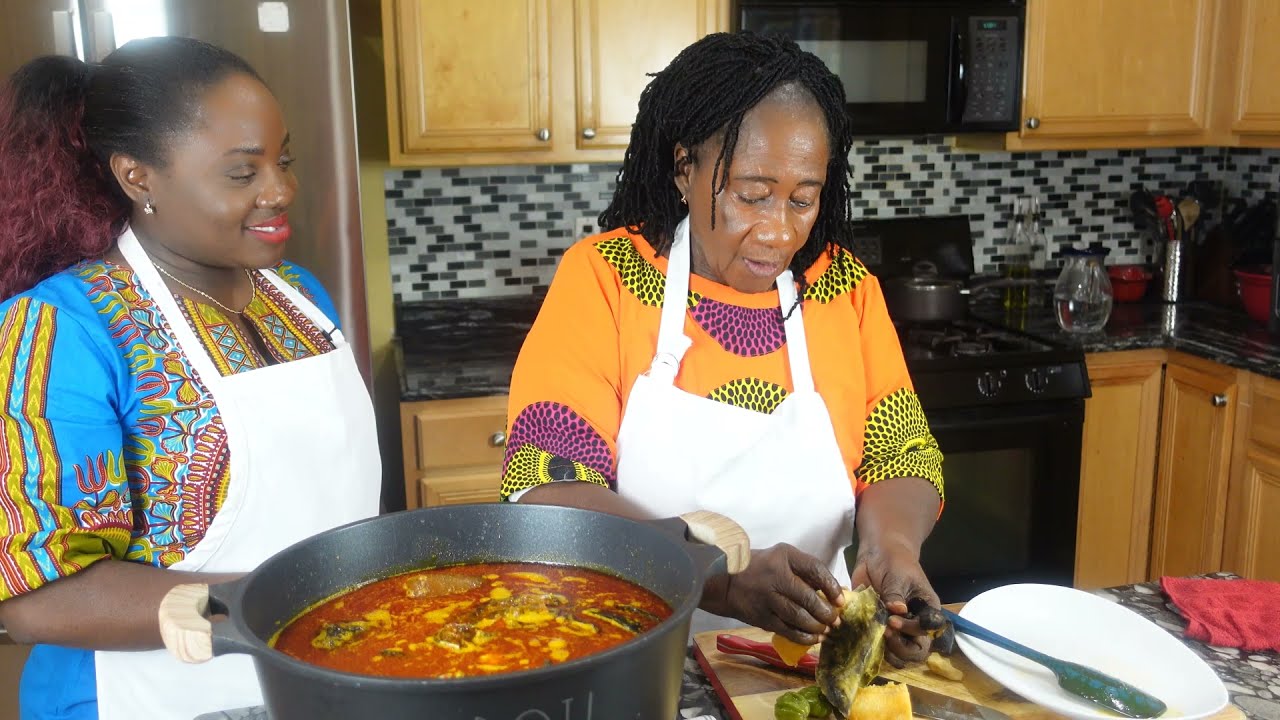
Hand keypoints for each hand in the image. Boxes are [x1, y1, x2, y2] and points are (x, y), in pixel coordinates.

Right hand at [722, 543, 844, 645]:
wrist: (727, 582)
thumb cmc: (762, 567)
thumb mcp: (783, 557)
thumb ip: (806, 571)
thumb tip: (834, 592)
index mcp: (785, 557)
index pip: (814, 570)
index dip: (831, 586)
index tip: (840, 600)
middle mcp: (776, 576)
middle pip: (808, 598)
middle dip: (826, 613)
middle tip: (835, 620)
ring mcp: (768, 598)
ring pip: (799, 617)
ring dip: (817, 626)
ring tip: (826, 630)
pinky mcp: (762, 617)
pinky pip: (787, 630)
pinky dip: (804, 637)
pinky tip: (814, 638)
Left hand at [850, 540, 940, 666]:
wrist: (877, 555)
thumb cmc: (895, 562)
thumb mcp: (898, 575)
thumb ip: (896, 594)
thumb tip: (897, 610)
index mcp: (927, 610)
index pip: (928, 630)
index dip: (913, 630)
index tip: (893, 620)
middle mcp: (915, 624)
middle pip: (917, 651)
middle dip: (901, 647)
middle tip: (884, 632)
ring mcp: (898, 630)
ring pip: (900, 655)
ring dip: (888, 651)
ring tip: (875, 635)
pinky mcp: (880, 630)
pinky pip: (880, 648)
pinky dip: (872, 647)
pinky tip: (863, 637)